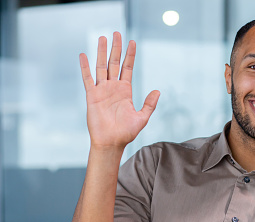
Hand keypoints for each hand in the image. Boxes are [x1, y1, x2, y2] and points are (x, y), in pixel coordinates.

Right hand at [80, 32, 159, 149]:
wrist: (111, 142)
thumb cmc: (126, 132)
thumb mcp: (142, 117)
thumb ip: (149, 104)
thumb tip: (158, 91)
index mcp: (125, 91)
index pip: (128, 68)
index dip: (130, 55)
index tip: (132, 42)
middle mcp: (113, 88)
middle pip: (115, 63)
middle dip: (116, 48)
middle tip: (117, 33)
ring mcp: (102, 90)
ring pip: (101, 67)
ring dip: (102, 52)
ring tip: (103, 38)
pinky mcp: (92, 96)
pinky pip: (88, 78)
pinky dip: (85, 67)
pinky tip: (84, 55)